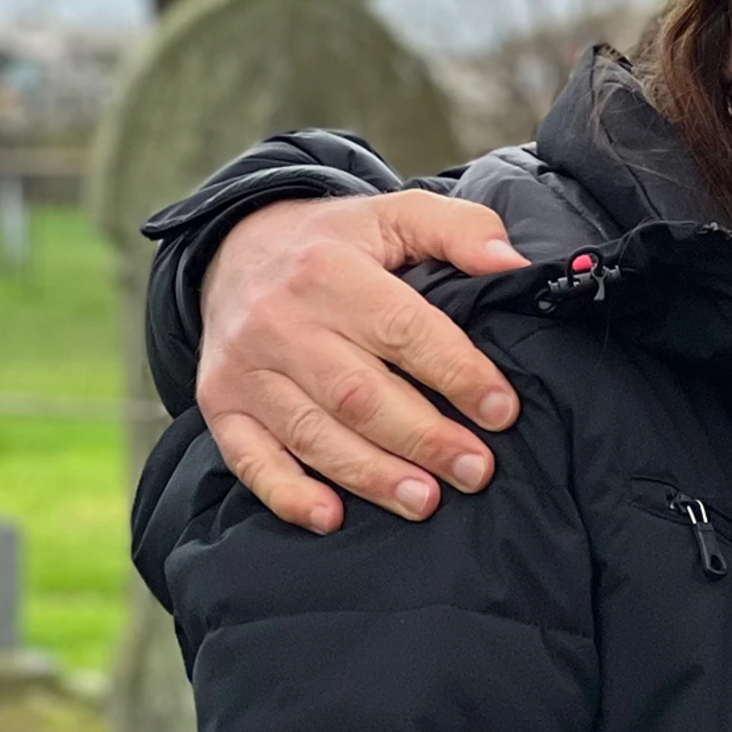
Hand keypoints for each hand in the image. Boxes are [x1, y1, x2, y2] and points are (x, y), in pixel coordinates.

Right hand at [194, 191, 532, 532]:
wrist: (235, 248)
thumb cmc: (335, 243)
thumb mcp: (396, 214)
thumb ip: (461, 229)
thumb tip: (511, 264)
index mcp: (329, 270)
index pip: (402, 329)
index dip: (456, 373)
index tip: (501, 410)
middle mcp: (280, 320)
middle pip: (359, 392)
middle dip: (424, 438)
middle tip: (477, 470)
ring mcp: (245, 367)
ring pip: (313, 432)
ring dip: (372, 474)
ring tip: (427, 501)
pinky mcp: (220, 403)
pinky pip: (248, 458)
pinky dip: (288, 493)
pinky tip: (331, 517)